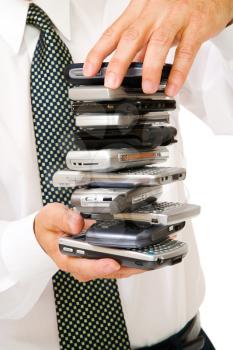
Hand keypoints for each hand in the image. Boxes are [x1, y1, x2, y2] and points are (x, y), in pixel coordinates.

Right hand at [34, 203, 143, 281]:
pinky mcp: (100, 259)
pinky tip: (143, 254)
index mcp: (67, 257)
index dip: (99, 266)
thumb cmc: (50, 226)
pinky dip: (131, 260)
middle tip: (142, 261)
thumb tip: (77, 223)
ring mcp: (92, 262)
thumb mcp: (50, 216)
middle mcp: (81, 264)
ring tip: (150, 259)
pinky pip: (117, 263)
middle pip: (105, 271)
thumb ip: (62, 218)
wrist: (49, 231)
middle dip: (125, 267)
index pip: (83, 266)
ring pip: (115, 270)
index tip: (112, 263)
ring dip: (133, 266)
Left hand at [84, 0, 232, 95]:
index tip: (89, 70)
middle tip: (111, 83)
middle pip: (132, 37)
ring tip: (147, 88)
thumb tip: (129, 66)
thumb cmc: (178, 5)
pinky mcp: (196, 26)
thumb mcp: (153, 19)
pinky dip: (178, 72)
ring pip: (158, 43)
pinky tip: (172, 87)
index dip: (98, 52)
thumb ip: (141, 43)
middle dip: (119, 62)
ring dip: (151, 69)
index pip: (113, 32)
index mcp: (138, 10)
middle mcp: (154, 12)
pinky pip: (186, 52)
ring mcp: (175, 18)